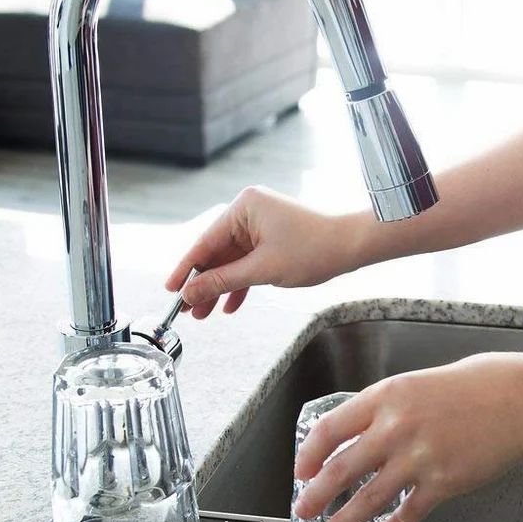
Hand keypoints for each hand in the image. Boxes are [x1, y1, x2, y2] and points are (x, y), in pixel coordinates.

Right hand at [164, 186, 362, 319]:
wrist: (351, 246)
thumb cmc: (313, 250)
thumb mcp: (262, 270)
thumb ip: (223, 281)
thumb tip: (191, 292)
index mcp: (243, 207)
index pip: (205, 242)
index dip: (187, 269)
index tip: (171, 290)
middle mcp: (248, 212)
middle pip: (216, 253)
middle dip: (204, 284)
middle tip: (188, 310)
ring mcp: (260, 226)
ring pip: (231, 262)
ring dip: (220, 288)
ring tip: (205, 314)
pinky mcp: (271, 240)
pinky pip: (247, 263)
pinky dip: (240, 284)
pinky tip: (230, 306)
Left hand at [293, 354, 522, 521]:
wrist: (522, 400)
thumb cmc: (476, 386)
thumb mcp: (417, 383)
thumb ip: (386, 409)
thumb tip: (360, 434)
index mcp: (384, 398)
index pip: (329, 430)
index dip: (309, 455)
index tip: (302, 471)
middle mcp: (395, 429)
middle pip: (340, 471)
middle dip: (315, 498)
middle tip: (302, 512)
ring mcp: (418, 458)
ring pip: (367, 500)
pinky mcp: (443, 483)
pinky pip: (409, 512)